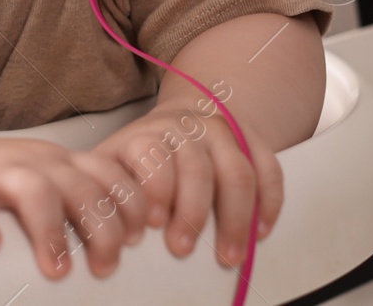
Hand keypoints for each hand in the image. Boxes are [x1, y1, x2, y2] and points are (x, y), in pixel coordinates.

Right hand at [0, 136, 150, 278]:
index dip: (131, 206)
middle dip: (101, 231)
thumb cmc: (2, 193)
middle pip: (82, 188)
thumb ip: (79, 210)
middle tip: (102, 268)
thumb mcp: (49, 187)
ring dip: (51, 232)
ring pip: (35, 191)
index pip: (111, 175)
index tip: (136, 242)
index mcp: (64, 165)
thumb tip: (122, 263)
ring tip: (57, 269)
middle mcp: (37, 164)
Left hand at [92, 103, 281, 269]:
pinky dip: (268, 203)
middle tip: (185, 249)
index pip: (152, 153)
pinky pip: (268, 170)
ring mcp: (223, 132)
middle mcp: (186, 128)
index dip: (155, 188)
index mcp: (148, 134)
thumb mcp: (116, 162)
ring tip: (229, 256)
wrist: (183, 116)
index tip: (155, 222)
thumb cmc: (144, 153)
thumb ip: (109, 189)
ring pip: (237, 171)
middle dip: (192, 212)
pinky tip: (260, 233)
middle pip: (195, 167)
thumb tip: (103, 227)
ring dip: (236, 218)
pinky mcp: (253, 139)